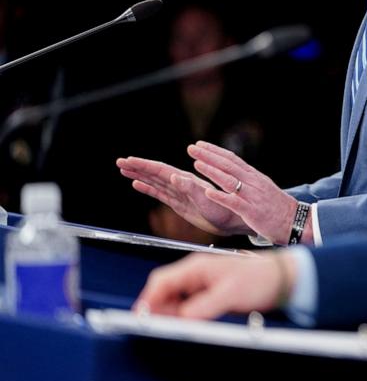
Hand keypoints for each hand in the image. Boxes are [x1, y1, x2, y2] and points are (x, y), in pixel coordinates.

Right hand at [117, 156, 248, 235]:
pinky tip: (137, 184)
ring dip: (140, 175)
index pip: (161, 170)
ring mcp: (179, 193)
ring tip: (124, 169)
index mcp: (186, 181)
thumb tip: (174, 177)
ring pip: (155, 181)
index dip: (144, 165)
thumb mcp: (205, 199)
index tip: (129, 160)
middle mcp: (181, 184)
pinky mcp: (179, 203)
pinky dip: (148, 188)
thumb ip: (190, 188)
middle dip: (137, 167)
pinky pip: (160, 194)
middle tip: (120, 161)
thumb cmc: (223, 209)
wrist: (232, 220)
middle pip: (155, 173)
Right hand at [134, 251, 295, 318]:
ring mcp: (202, 286)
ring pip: (175, 302)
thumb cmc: (260, 278)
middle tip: (159, 328)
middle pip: (164, 292)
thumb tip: (179, 320)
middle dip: (158, 310)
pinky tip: (189, 327)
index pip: (161, 281)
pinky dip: (184, 318)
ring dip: (171, 316)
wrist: (282, 279)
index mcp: (196, 267)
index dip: (148, 300)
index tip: (142, 318)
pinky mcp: (210, 297)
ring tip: (174, 330)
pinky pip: (188, 308)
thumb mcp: (229, 294)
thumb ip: (202, 307)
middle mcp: (196, 275)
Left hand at [186, 141, 306, 244]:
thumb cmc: (278, 208)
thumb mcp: (264, 188)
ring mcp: (252, 196)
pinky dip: (220, 197)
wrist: (295, 221)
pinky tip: (208, 192)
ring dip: (211, 171)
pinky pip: (233, 202)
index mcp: (254, 177)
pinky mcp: (251, 211)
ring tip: (196, 164)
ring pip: (229, 180)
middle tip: (192, 148)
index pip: (232, 159)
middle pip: (227, 165)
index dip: (215, 151)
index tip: (201, 145)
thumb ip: (250, 180)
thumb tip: (236, 173)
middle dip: (208, 155)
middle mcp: (253, 182)